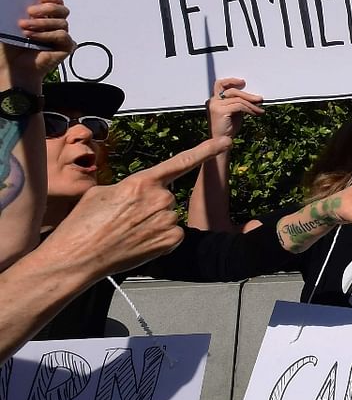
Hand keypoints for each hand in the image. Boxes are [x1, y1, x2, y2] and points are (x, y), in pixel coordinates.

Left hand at [0, 0, 75, 82]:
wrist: (12, 67)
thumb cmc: (11, 46)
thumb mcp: (9, 23)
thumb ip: (15, 10)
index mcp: (45, 17)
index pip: (56, 2)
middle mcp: (55, 25)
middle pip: (62, 10)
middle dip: (48, 8)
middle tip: (30, 11)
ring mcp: (61, 36)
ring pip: (62, 22)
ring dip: (41, 23)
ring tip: (24, 27)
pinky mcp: (66, 47)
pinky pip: (62, 36)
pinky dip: (46, 35)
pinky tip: (32, 37)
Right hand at [46, 137, 231, 276]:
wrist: (77, 257)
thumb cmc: (84, 224)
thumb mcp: (102, 193)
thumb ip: (130, 187)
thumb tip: (139, 192)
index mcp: (142, 182)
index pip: (181, 162)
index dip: (206, 151)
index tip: (225, 142)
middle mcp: (160, 199)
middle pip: (167, 197)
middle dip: (151, 206)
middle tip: (126, 219)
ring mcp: (167, 221)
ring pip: (169, 216)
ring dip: (154, 223)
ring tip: (128, 232)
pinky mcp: (171, 240)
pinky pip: (173, 234)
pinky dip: (160, 238)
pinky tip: (140, 242)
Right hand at [207, 77, 263, 138]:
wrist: (222, 141)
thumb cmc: (228, 128)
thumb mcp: (235, 112)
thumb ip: (239, 103)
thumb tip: (253, 97)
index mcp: (214, 100)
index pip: (220, 84)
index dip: (231, 81)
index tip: (243, 82)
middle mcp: (213, 101)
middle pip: (232, 91)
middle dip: (248, 95)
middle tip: (259, 99)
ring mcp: (215, 105)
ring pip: (238, 99)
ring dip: (252, 104)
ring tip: (260, 109)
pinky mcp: (220, 111)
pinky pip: (239, 106)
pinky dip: (250, 109)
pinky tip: (256, 113)